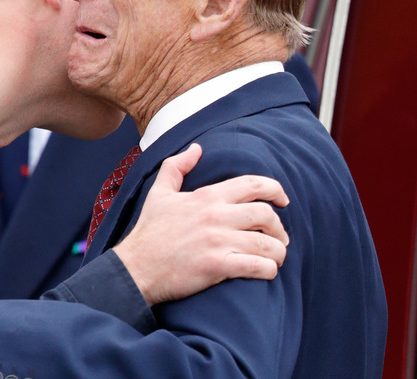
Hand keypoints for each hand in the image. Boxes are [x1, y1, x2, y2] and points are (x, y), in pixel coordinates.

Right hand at [113, 143, 289, 304]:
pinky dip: (269, 269)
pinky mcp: (218, 266)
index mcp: (206, 196)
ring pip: (268, 243)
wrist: (135, 267)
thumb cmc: (149, 232)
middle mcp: (215, 215)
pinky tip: (266, 270)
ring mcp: (218, 241)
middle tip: (278, 237)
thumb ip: (176, 167)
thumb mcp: (159, 194)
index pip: (253, 184)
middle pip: (266, 214)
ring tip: (275, 257)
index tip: (283, 200)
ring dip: (278, 251)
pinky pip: (259, 266)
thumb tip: (195, 148)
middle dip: (279, 227)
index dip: (276, 190)